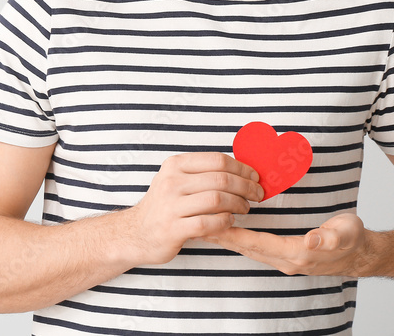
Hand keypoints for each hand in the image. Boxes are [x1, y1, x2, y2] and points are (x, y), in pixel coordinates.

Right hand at [120, 152, 263, 265]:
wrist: (136, 232)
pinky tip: (229, 221)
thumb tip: (242, 168)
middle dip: (246, 187)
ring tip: (245, 208)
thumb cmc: (164, 205)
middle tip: (257, 194)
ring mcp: (171, 206)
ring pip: (217, 200)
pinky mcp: (173, 229)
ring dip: (238, 204)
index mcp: (175, 165)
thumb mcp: (176, 179)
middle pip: (221, 179)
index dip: (242, 168)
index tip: (255, 176)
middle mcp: (172, 182)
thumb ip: (203, 173)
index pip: (217, 160)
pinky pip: (209, 223)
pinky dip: (225, 222)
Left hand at [202, 213, 368, 276]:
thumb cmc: (352, 239)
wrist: (360, 254)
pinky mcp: (284, 255)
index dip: (238, 235)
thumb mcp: (346, 233)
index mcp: (298, 253)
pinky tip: (229, 231)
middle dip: (224, 237)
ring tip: (206, 227)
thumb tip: (314, 239)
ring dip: (228, 239)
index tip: (217, 225)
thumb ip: (330, 237)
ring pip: (249, 249)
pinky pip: (256, 248)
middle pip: (248, 248)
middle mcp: (286, 260)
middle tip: (200, 224)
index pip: (260, 244)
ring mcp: (284, 259)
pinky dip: (240, 239)